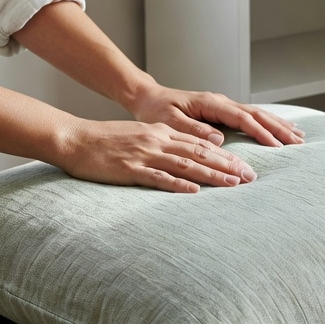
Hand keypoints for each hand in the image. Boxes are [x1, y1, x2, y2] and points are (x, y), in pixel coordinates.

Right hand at [59, 118, 259, 192]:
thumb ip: (161, 144)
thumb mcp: (138, 136)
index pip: (200, 144)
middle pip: (200, 153)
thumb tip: (183, 158)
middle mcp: (157, 140)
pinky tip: (195, 192)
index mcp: (160, 132)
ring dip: (212, 175)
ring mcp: (144, 154)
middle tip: (250, 177)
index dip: (225, 156)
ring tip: (233, 184)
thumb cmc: (104, 141)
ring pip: (186, 165)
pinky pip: (158, 177)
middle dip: (228, 165)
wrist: (73, 139)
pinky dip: (179, 184)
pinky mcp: (130, 169)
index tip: (244, 166)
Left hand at [129, 81, 304, 148]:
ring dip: (278, 125)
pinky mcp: (222, 111)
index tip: (277, 146)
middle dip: (279, 128)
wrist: (148, 97)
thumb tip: (219, 139)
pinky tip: (280, 129)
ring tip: (299, 136)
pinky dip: (268, 122)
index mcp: (209, 103)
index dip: (261, 132)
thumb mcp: (169, 121)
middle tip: (299, 142)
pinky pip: (250, 116)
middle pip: (256, 114)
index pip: (242, 118)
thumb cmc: (155, 110)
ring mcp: (222, 105)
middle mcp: (219, 102)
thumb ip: (193, 130)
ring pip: (257, 113)